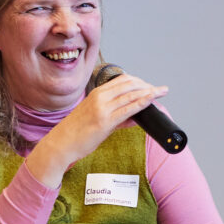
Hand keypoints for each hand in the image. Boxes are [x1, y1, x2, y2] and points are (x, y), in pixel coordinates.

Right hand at [24, 74, 167, 183]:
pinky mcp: (105, 121)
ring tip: (162, 91)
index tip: (149, 86)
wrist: (60, 144)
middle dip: (147, 85)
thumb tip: (134, 117)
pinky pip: (128, 109)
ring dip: (149, 92)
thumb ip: (116, 117)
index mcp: (96, 93)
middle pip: (129, 84)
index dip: (139, 81)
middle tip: (160, 89)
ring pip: (131, 95)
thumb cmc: (76, 132)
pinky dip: (142, 103)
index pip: (122, 80)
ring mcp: (102, 108)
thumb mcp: (96, 118)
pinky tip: (151, 100)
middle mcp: (100, 97)